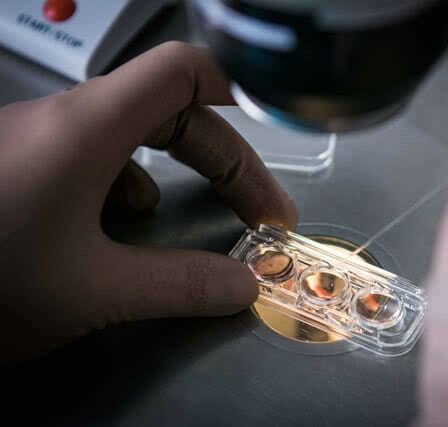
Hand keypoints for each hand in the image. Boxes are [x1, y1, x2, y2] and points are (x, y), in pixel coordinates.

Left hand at [0, 42, 296, 362]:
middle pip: (170, 114)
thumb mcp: (93, 288)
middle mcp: (64, 122)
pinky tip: (115, 232)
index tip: (269, 128)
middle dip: (224, 163)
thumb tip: (242, 287)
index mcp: (90, 127)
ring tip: (190, 223)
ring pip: (130, 141)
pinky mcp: (18, 168)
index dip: (235, 92)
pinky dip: (123, 192)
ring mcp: (37, 144)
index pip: (183, 73)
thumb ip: (180, 285)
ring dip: (173, 178)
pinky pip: (90, 162)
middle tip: (259, 214)